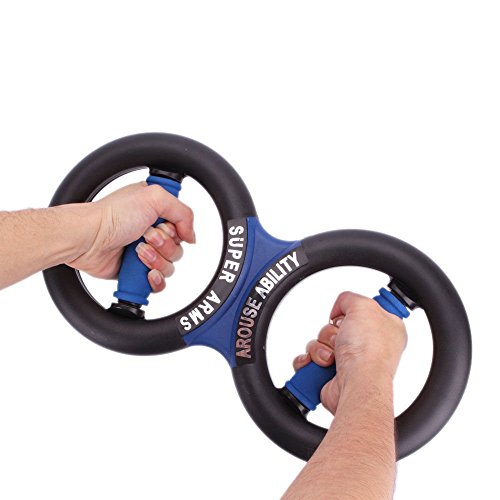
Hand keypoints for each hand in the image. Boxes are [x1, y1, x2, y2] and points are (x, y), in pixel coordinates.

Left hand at [67, 182, 194, 291]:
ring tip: (137, 251)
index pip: (182, 225)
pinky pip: (159, 283)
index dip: (177, 228)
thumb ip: (184, 212)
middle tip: (145, 236)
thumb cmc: (111, 215)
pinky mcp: (137, 271)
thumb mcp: (155, 197)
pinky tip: (145, 271)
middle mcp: (151, 230)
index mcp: (156, 210)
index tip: (164, 225)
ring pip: (170, 266)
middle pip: (179, 247)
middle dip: (164, 245)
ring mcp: (145, 252)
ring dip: (156, 260)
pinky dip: (154, 279)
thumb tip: (191, 236)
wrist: (88, 239)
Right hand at [293, 291, 406, 414]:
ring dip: (319, 348)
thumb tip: (338, 308)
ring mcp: (349, 361)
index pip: (363, 311)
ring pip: (319, 342)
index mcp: (383, 328)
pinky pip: (308, 360)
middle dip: (330, 332)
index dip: (352, 311)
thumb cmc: (369, 352)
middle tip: (341, 339)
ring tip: (332, 358)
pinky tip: (319, 365)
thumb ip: (349, 298)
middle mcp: (367, 346)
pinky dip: (309, 361)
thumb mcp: (364, 305)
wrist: (357, 384)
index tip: (350, 316)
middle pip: (334, 327)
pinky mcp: (330, 375)